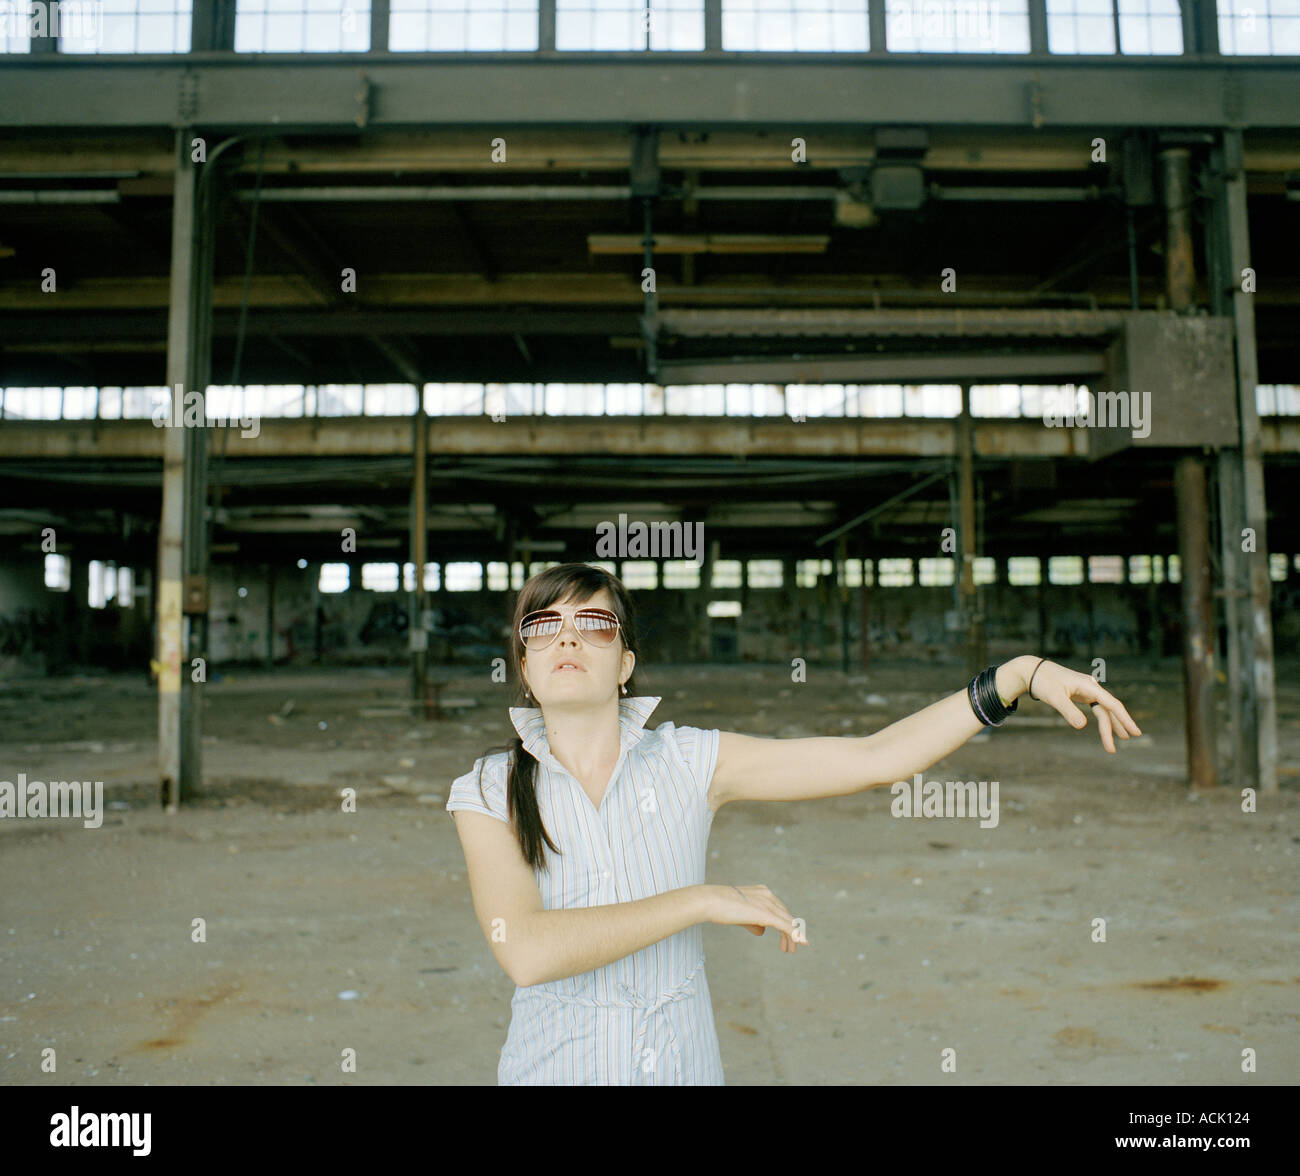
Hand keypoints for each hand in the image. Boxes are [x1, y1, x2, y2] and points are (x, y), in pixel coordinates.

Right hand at [708, 884, 808, 953]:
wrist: (710, 901)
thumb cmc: (720, 907)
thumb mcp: (740, 915)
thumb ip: (753, 922)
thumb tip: (762, 931)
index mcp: (763, 892)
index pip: (779, 909)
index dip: (784, 924)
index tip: (784, 938)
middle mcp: (768, 895)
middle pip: (786, 916)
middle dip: (789, 933)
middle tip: (789, 948)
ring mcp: (768, 904)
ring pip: (787, 922)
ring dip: (792, 938)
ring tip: (790, 951)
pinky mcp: (766, 914)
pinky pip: (786, 926)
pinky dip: (795, 935)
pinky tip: (801, 943)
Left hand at [1023, 660, 1141, 752]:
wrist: (1032, 670)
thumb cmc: (1043, 682)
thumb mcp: (1054, 697)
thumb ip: (1068, 711)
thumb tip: (1082, 726)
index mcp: (1089, 685)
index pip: (1112, 704)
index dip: (1125, 719)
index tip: (1135, 732)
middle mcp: (1091, 686)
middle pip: (1109, 709)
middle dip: (1116, 726)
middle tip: (1124, 742)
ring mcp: (1087, 689)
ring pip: (1103, 709)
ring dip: (1110, 724)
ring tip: (1121, 739)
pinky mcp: (1080, 693)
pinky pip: (1096, 707)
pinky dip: (1101, 718)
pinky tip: (1106, 728)